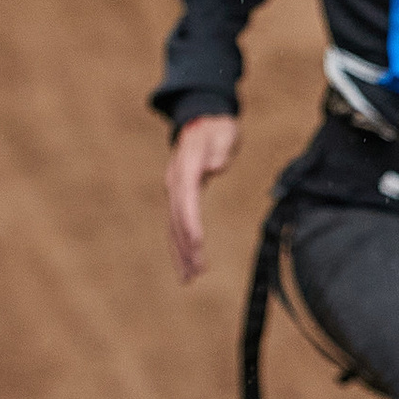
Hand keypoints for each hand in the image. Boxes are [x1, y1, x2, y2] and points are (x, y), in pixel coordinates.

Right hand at [164, 114, 239, 283]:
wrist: (202, 119)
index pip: (186, 199)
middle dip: (186, 246)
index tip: (197, 243)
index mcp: (186, 168)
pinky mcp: (178, 198)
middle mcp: (175, 181)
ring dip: (180, 253)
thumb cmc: (217, 129)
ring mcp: (174, 190)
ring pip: (174, 226)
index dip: (191, 222)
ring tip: (189, 278)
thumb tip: (212, 166)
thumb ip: (220, 149)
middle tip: (197, 271)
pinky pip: (176, 225)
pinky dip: (179, 246)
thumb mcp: (224, 133)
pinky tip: (186, 266)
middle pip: (178, 218)